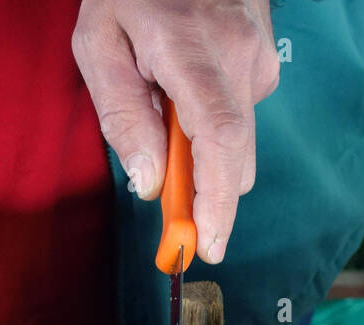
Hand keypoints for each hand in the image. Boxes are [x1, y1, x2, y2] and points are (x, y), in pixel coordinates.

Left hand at [73, 0, 278, 264]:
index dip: (217, 200)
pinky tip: (182, 88)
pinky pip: (239, 110)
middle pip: (236, 154)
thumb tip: (148, 182)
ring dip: (200, 147)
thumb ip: (122, 114)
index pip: (220, 140)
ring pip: (237, 136)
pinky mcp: (265, 53)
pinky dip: (210, 120)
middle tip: (173, 212)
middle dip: (206, 192)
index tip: (207, 244)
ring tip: (162, 106)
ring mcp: (260, 52)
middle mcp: (241, 54)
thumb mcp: (98, 42)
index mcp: (194, 49)